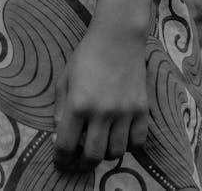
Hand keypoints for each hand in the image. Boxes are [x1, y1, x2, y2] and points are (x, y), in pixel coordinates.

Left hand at [53, 26, 148, 171]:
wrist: (118, 37)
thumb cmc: (87, 55)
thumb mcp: (65, 78)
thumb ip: (60, 110)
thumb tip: (60, 138)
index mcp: (77, 104)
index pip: (66, 145)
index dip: (61, 159)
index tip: (61, 162)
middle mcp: (101, 112)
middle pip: (92, 156)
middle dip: (82, 164)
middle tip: (80, 162)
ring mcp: (124, 112)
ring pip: (115, 152)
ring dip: (105, 154)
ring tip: (101, 145)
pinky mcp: (141, 109)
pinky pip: (137, 142)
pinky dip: (128, 146)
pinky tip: (120, 137)